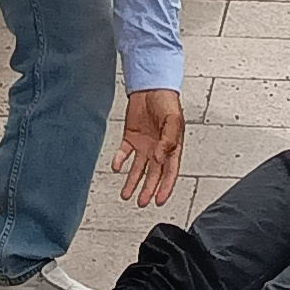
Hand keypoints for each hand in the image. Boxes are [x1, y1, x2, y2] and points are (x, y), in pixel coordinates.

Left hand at [112, 87, 184, 205]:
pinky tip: (116, 167)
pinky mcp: (130, 137)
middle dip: (147, 190)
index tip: (159, 201)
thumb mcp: (173, 121)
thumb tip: (160, 159)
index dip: (165, 188)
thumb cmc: (167, 101)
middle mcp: (157, 149)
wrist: (150, 86)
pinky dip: (119, 160)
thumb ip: (169, 141)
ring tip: (126, 195)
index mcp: (172, 147)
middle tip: (142, 202)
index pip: (169, 172)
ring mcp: (144, 145)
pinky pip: (124, 153)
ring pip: (138, 169)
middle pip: (152, 174)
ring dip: (132, 182)